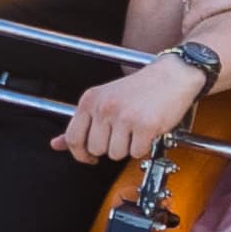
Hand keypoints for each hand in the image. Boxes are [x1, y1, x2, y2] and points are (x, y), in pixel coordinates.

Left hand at [58, 57, 204, 165]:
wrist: (173, 74)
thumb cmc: (142, 87)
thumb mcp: (105, 99)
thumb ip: (82, 123)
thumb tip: (57, 144)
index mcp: (90, 99)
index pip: (73, 138)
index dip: (81, 154)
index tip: (89, 156)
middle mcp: (105, 107)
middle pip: (96, 149)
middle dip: (110, 147)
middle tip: (123, 133)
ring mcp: (124, 116)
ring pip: (116, 154)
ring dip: (128, 147)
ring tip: (136, 130)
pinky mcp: (145, 125)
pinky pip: (137, 152)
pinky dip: (144, 147)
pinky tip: (147, 132)